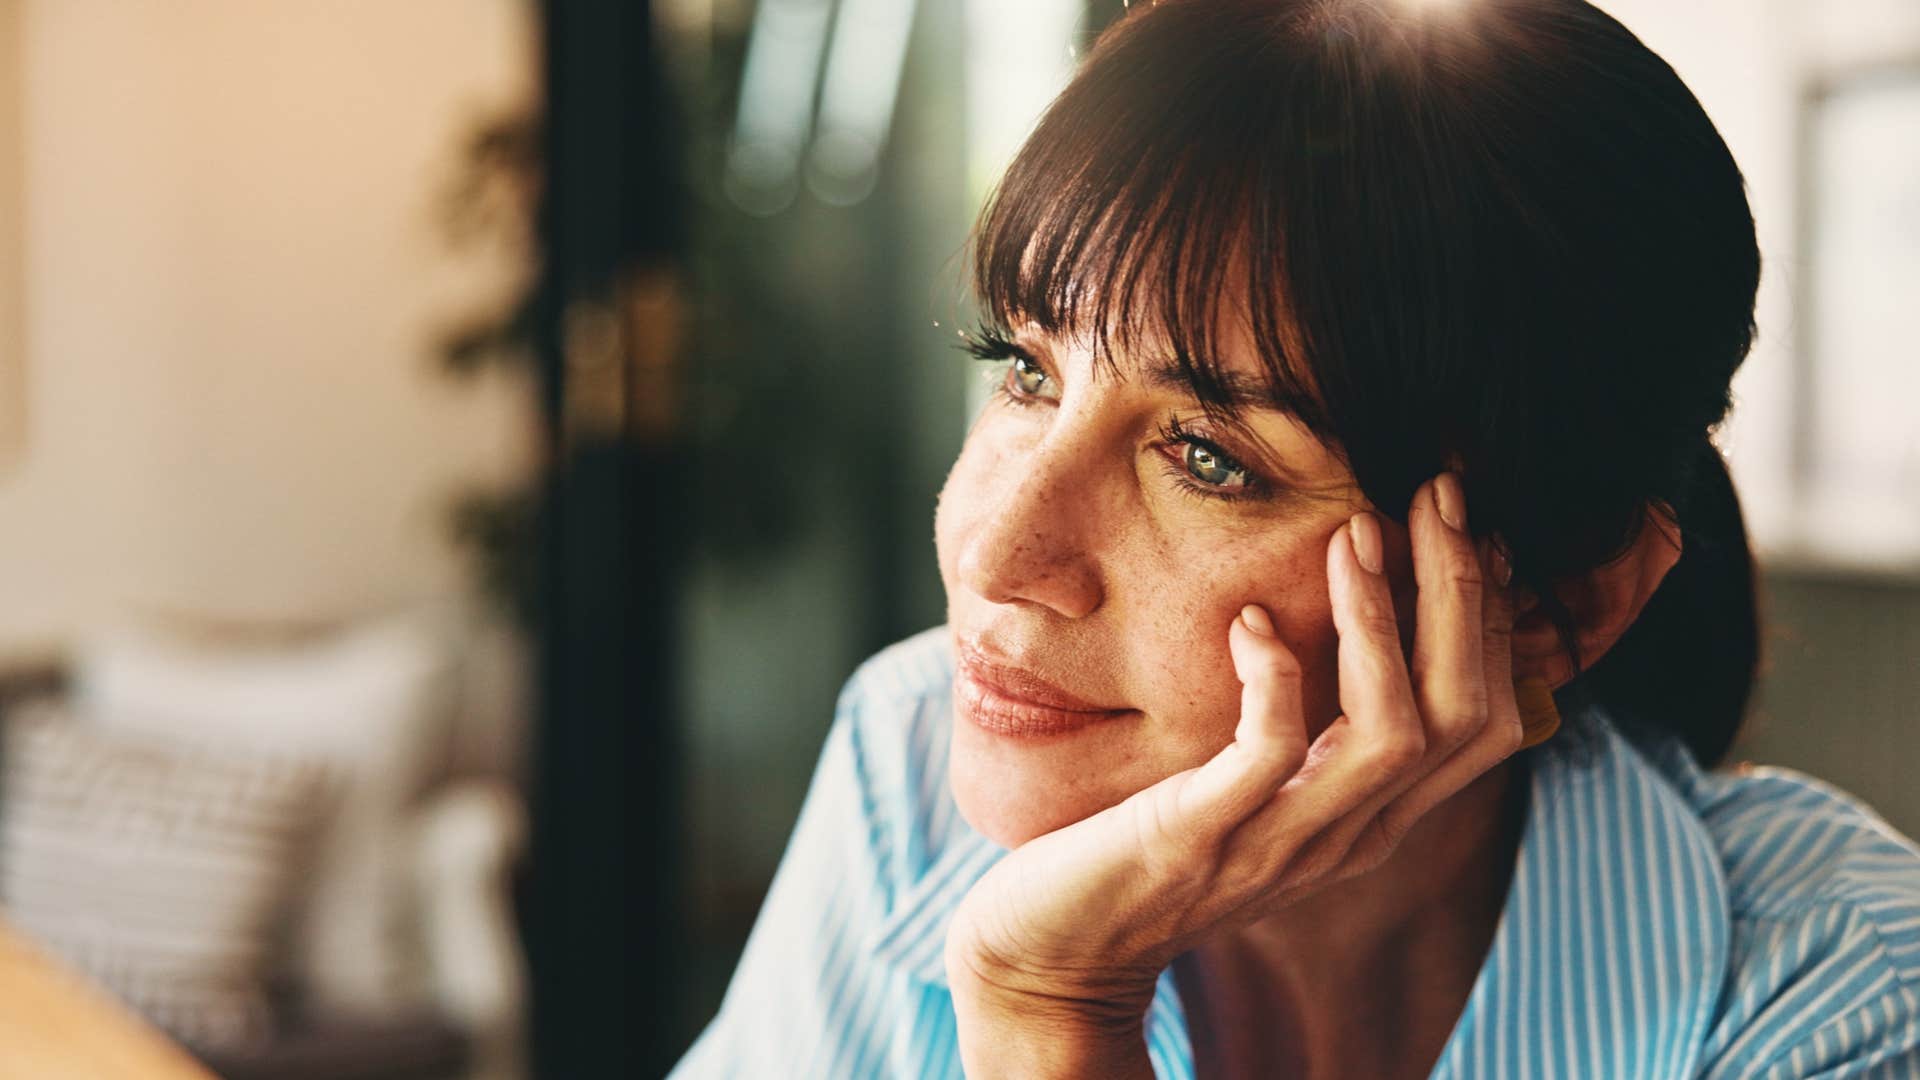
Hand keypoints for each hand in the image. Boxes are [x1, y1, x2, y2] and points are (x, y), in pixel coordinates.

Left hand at [945, 473, 1523, 1073]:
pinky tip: (1248, 622)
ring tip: (1355, 534)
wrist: (1059, 952)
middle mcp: (1347, 836)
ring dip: (1381, 624)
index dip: (1494, 620)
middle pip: (1464, 716)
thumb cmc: (1151, 849)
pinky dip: (1275, 678)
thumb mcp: (1257, 789)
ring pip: (1392, 734)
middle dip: (1465, 595)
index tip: (1469, 526)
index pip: (1485, 721)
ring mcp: (1280, 842)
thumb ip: (1316, 733)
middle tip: (1440, 496)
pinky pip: (1270, 753)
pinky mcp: (1202, 838)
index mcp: (1368, 818)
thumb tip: (1351, 630)